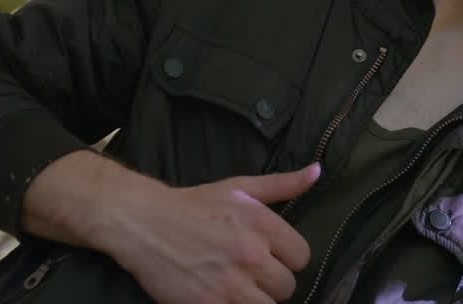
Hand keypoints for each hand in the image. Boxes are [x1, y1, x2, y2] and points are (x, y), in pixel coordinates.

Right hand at [101, 164, 319, 303]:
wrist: (144, 224)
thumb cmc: (195, 205)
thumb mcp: (240, 188)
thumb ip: (283, 184)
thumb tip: (318, 171)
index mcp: (263, 224)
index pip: (302, 257)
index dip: (287, 259)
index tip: (270, 256)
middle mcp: (251, 254)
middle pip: (286, 287)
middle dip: (270, 282)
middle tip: (249, 273)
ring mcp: (230, 284)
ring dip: (255, 300)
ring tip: (237, 287)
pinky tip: (223, 296)